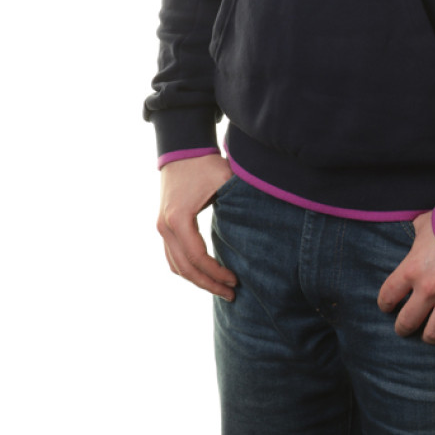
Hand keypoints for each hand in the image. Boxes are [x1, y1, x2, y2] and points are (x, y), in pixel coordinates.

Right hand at [157, 154, 237, 299]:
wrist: (182, 149)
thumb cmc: (205, 163)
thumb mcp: (224, 179)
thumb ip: (239, 200)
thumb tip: (263, 221)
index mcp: (178, 218)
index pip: (197, 257)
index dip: (216, 273)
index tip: (236, 280)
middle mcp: (165, 226)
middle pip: (185, 268)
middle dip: (209, 284)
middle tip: (231, 294)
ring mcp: (161, 228)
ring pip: (176, 266)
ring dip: (197, 281)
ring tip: (221, 288)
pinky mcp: (163, 226)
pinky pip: (173, 257)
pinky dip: (188, 270)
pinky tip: (207, 275)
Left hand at [377, 211, 434, 343]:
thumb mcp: (425, 223)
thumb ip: (417, 232)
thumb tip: (414, 228)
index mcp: (412, 269)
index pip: (388, 296)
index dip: (385, 304)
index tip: (388, 306)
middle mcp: (428, 289)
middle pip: (407, 323)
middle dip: (403, 328)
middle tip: (405, 328)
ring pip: (434, 334)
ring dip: (430, 336)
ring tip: (430, 334)